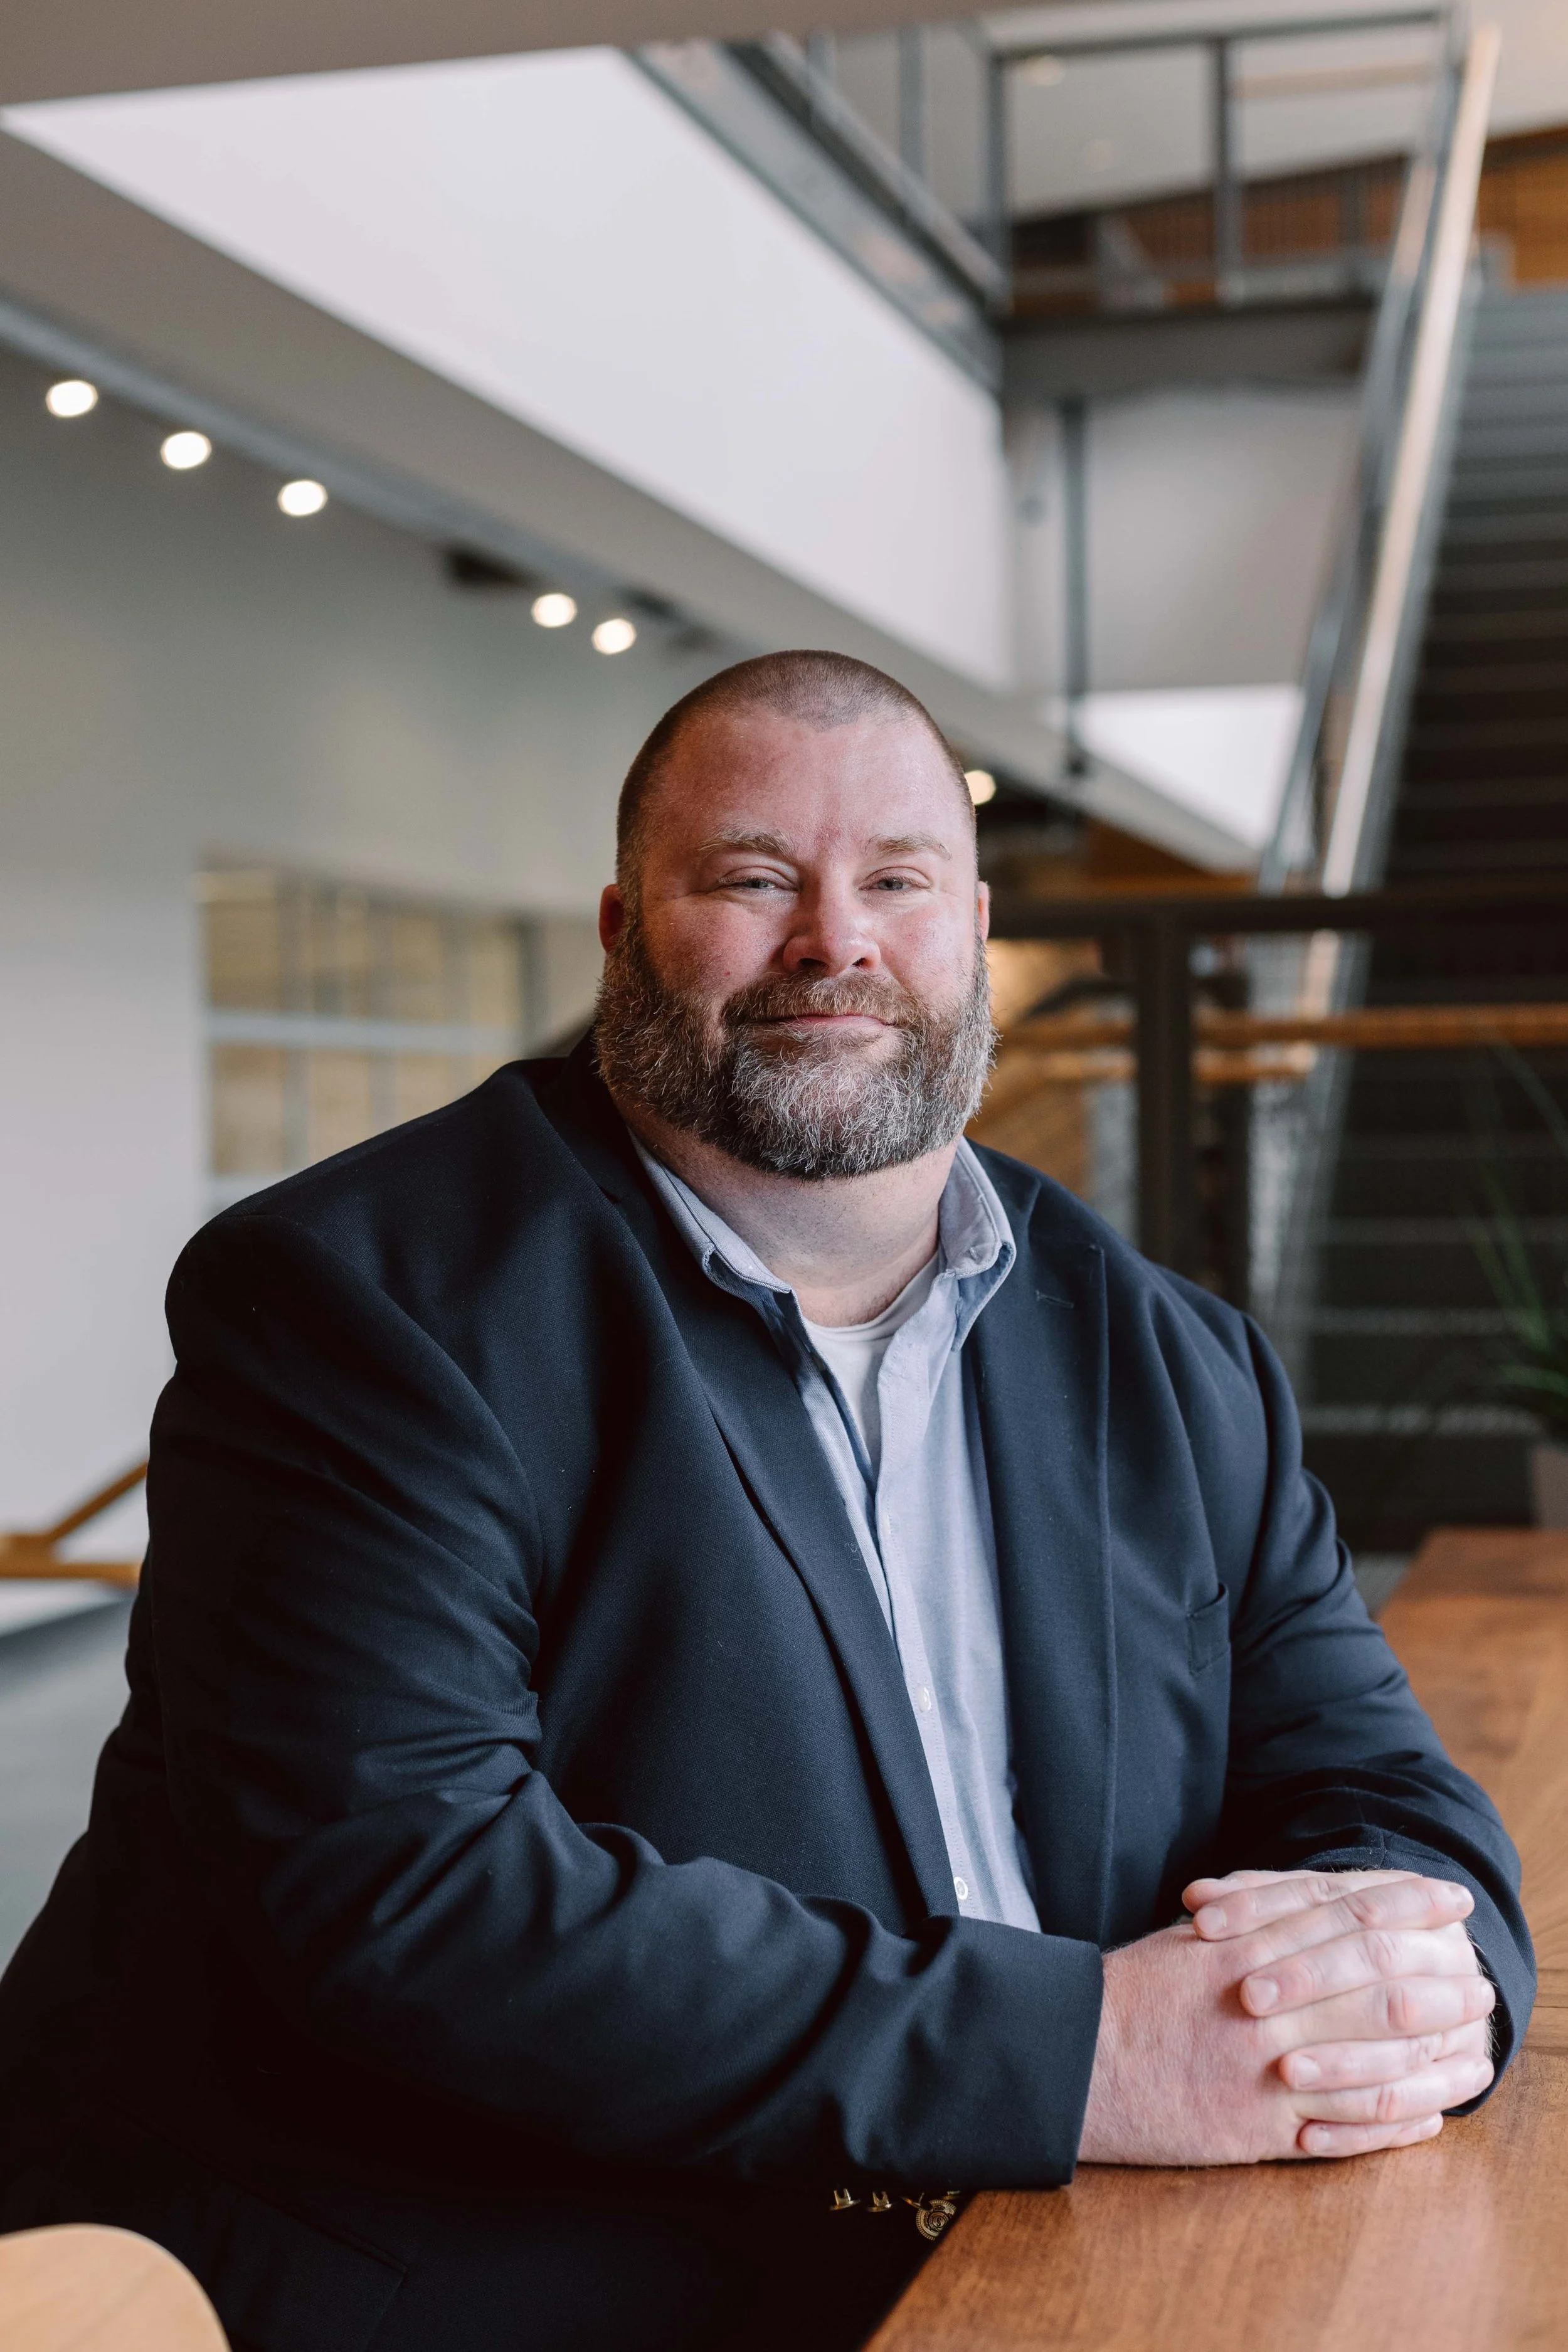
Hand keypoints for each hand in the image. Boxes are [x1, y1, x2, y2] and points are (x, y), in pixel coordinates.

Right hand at [1078, 1867, 1493, 2166]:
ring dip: (1430, 2056)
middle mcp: (1268, 2002)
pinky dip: (1393, 2123)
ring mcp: (1266, 2067)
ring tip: (1470, 2052)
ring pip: (1374, 2060)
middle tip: (1478, 1977)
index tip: (1447, 1897)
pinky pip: (1343, 2128)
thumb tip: (1305, 1906)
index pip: (1346, 1914)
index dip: (1405, 1903)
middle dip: (1436, 1978)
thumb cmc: (1126, 1994)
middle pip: (1375, 1983)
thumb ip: (1247, 1920)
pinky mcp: (1258, 2127)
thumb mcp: (1187, 1940)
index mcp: (1249, 1945)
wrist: (1075, 2058)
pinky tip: (1425, 2117)